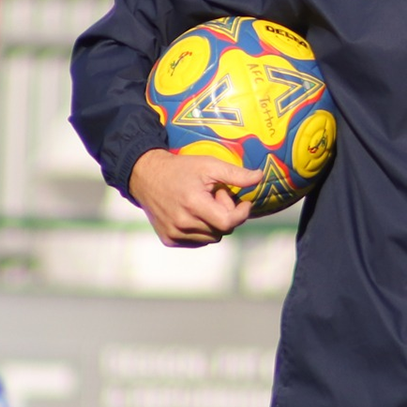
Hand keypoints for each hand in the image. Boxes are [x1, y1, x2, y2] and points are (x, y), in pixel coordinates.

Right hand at [128, 148, 262, 246]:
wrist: (146, 176)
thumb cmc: (181, 169)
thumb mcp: (209, 165)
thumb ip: (235, 174)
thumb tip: (260, 177)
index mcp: (193, 204)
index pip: (228, 223)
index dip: (241, 214)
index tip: (243, 203)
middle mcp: (182, 223)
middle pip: (222, 231)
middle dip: (226, 214)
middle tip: (216, 196)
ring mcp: (174, 234)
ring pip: (211, 238)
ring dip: (213, 223)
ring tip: (202, 204)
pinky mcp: (169, 239)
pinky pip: (197, 242)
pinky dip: (201, 231)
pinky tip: (193, 214)